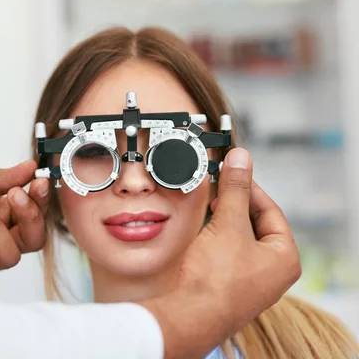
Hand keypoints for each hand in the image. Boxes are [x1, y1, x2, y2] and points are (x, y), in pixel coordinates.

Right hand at [139, 148, 300, 358]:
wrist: (190, 315)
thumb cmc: (215, 279)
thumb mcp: (228, 223)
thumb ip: (235, 189)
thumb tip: (241, 160)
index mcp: (284, 258)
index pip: (271, 211)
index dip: (250, 189)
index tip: (233, 174)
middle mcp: (272, 273)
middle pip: (256, 225)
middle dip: (235, 206)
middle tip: (218, 190)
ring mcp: (251, 282)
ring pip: (240, 240)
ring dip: (224, 223)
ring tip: (210, 211)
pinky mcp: (229, 288)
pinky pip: (227, 255)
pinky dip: (217, 241)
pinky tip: (203, 236)